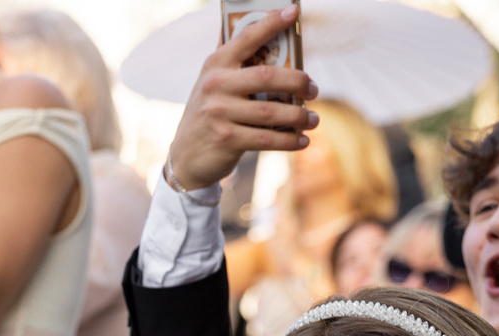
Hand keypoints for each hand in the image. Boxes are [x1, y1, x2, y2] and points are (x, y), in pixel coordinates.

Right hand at [165, 5, 318, 191]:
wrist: (185, 158)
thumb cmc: (209, 116)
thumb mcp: (213, 85)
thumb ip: (234, 64)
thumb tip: (262, 32)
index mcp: (215, 65)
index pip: (246, 38)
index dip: (270, 23)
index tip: (293, 13)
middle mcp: (215, 85)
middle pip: (267, 76)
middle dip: (298, 82)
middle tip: (313, 89)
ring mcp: (219, 113)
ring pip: (271, 112)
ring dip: (299, 116)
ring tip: (313, 119)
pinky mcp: (226, 139)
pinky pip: (267, 139)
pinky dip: (289, 141)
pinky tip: (302, 140)